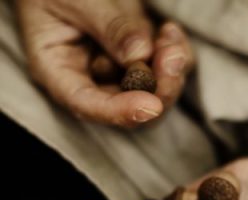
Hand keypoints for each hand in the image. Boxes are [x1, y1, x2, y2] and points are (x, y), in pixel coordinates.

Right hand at [15, 0, 193, 125]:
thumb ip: (106, 25)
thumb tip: (140, 55)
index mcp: (59, 72)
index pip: (87, 105)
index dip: (119, 111)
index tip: (150, 106)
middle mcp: (91, 80)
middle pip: (129, 106)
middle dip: (157, 90)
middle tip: (171, 60)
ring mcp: (118, 71)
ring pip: (153, 92)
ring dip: (170, 72)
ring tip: (170, 38)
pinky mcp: (140, 58)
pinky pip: (165, 70)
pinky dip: (175, 55)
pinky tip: (170, 32)